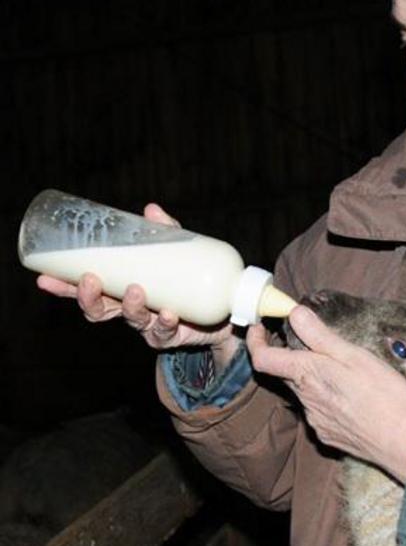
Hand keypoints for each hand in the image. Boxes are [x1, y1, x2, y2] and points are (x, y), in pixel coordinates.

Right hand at [36, 203, 238, 364]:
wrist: (220, 312)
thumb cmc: (188, 279)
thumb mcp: (175, 250)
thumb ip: (165, 232)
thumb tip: (151, 209)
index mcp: (120, 288)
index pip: (86, 288)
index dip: (64, 286)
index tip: (44, 278)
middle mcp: (129, 309)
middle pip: (99, 310)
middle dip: (88, 298)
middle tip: (89, 281)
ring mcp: (149, 324)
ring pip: (130, 320)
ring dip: (130, 307)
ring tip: (136, 291)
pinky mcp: (171, 335)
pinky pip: (165, 332)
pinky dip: (166, 323)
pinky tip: (169, 314)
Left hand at [247, 305, 405, 481]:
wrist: (402, 441)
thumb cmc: (383, 395)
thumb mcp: (354, 356)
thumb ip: (320, 336)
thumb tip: (295, 314)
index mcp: (308, 376)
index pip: (264, 359)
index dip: (256, 341)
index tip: (260, 328)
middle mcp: (305, 400)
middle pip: (287, 374)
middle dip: (295, 357)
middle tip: (317, 345)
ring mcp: (315, 421)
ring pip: (305, 393)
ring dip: (316, 380)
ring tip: (346, 374)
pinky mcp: (328, 435)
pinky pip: (320, 412)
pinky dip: (329, 401)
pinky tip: (353, 400)